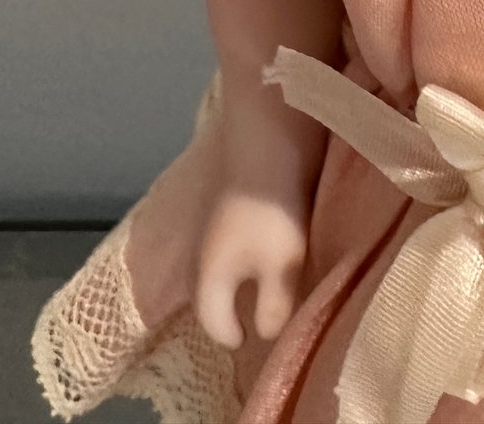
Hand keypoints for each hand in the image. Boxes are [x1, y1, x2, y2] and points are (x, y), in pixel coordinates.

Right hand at [195, 189, 309, 347]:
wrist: (265, 145)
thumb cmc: (271, 212)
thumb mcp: (281, 265)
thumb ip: (273, 305)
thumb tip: (266, 335)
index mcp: (209, 279)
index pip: (213, 324)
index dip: (235, 336)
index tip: (255, 338)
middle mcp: (201, 257)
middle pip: (210, 298)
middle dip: (229, 313)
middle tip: (257, 319)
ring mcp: (211, 229)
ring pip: (218, 271)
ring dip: (235, 285)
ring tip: (262, 288)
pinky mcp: (227, 209)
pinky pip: (229, 249)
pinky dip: (242, 260)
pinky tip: (263, 251)